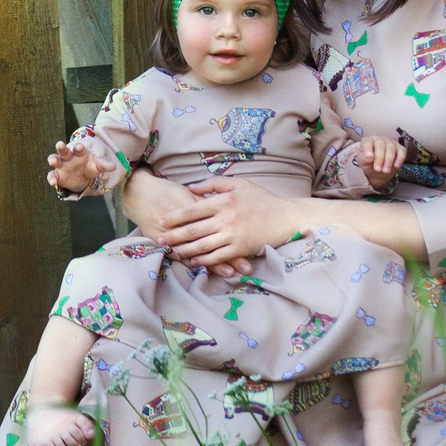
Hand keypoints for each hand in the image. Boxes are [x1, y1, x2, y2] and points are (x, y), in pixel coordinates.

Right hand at [24, 404, 97, 445]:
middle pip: (77, 443)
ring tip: (66, 445)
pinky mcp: (46, 443)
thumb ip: (86, 425)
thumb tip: (92, 436)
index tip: (80, 436)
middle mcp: (63, 426)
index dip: (84, 438)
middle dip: (78, 445)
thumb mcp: (74, 417)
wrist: (38, 415)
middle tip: (73, 442)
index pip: (85, 433)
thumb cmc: (61, 419)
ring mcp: (54, 435)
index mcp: (72, 419)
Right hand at [46, 135, 116, 194]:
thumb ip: (104, 165)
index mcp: (79, 153)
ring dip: (53, 159)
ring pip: (55, 160)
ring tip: (53, 161)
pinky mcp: (57, 175)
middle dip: (62, 147)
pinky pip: (52, 175)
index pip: (79, 148)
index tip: (80, 147)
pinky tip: (53, 182)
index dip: (79, 147)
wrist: (82, 177)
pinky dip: (51, 178)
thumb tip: (114, 166)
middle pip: (64, 150)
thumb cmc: (89, 167)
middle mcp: (68, 157)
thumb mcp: (97, 166)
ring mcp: (61, 165)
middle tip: (60, 144)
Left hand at [157, 178, 301, 270]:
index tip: (162, 220)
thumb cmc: (262, 199)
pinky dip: (204, 260)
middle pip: (194, 229)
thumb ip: (214, 184)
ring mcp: (233, 235)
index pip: (193, 209)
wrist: (286, 217)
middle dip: (174, 235)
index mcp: (224, 201)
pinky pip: (218, 256)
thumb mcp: (239, 184)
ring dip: (185, 249)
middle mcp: (226, 218)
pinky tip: (194, 262)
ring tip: (172, 251)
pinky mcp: (240, 249)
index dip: (176, 216)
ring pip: (203, 245)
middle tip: (159, 238)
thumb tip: (191, 187)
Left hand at [357, 134, 405, 191]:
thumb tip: (370, 156)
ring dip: (389, 160)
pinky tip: (396, 166)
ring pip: (391, 148)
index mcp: (368, 141)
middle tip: (378, 169)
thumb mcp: (363, 162)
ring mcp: (390, 143)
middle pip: (380, 145)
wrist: (379, 170)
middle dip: (379, 158)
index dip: (368, 148)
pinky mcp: (400, 148)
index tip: (369, 157)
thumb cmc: (369, 164)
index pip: (367, 141)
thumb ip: (364, 158)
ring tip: (386, 171)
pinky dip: (400, 159)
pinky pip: (402, 151)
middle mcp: (380, 139)